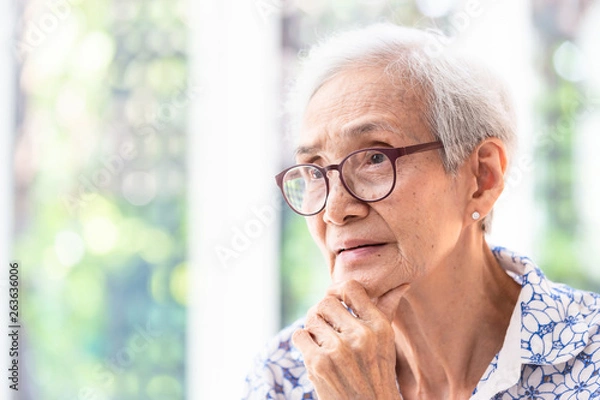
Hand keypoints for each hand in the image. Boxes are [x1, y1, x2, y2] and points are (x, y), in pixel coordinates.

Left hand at [292, 280, 407, 399]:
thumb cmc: (377, 375)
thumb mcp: (386, 343)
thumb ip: (386, 311)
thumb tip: (401, 285)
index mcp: (379, 327)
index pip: (351, 288)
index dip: (338, 291)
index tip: (336, 302)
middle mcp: (361, 336)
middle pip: (325, 302)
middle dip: (322, 313)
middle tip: (327, 327)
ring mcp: (339, 350)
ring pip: (311, 318)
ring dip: (313, 330)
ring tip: (324, 344)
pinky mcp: (319, 363)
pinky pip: (300, 335)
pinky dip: (303, 342)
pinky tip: (315, 353)